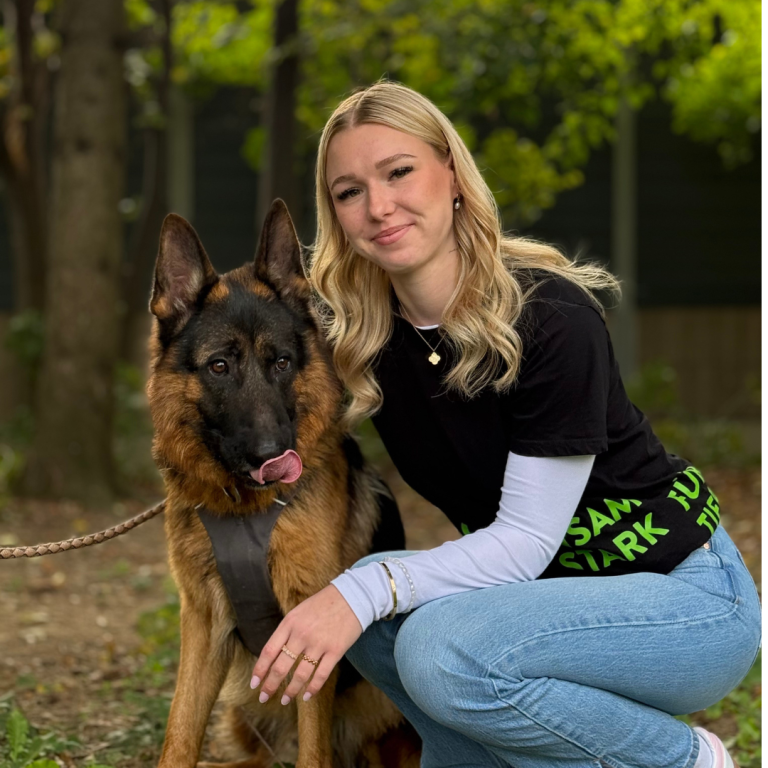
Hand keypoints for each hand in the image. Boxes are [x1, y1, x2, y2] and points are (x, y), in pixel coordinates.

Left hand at [249, 584, 362, 704]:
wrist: (352, 596)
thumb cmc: (323, 603)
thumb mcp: (299, 611)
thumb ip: (287, 630)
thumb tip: (275, 654)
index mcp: (290, 623)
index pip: (269, 651)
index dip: (260, 669)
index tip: (253, 683)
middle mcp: (302, 635)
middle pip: (281, 666)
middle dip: (270, 685)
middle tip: (264, 697)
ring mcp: (319, 644)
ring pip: (300, 674)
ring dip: (291, 690)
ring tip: (284, 700)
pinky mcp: (336, 650)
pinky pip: (321, 675)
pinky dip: (313, 688)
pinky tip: (307, 696)